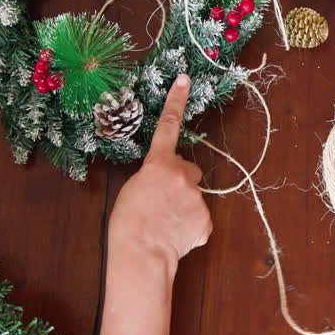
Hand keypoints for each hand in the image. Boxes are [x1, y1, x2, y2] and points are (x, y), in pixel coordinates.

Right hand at [109, 75, 211, 263]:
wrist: (141, 255)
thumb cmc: (127, 224)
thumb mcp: (132, 189)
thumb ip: (153, 175)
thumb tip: (166, 180)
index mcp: (159, 164)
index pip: (168, 126)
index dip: (176, 101)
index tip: (185, 79)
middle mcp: (183, 176)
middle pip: (188, 170)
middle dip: (179, 181)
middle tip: (161, 200)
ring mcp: (198, 198)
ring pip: (194, 195)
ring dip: (183, 205)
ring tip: (164, 222)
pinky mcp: (206, 220)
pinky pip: (199, 218)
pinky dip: (189, 225)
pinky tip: (175, 235)